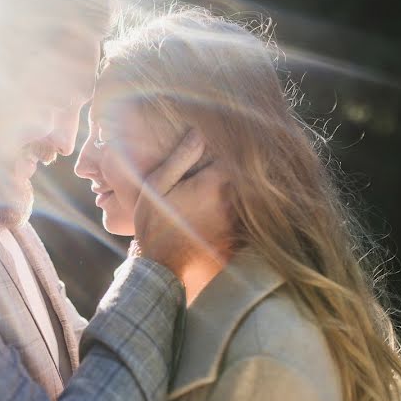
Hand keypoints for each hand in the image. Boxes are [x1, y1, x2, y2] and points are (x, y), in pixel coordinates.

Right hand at [133, 129, 232, 277]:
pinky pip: (245, 218)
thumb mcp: (157, 186)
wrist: (161, 268)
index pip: (234, 154)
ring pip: (246, 195)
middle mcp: (231, 200)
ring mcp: (236, 221)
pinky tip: (225, 210)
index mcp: (213, 183)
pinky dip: (240, 211)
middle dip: (237, 166)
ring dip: (240, 188)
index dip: (229, 147)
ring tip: (232, 184)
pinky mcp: (237, 238)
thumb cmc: (154, 224)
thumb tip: (198, 132)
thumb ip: (180, 159)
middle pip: (243, 174)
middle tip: (232, 157)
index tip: (224, 142)